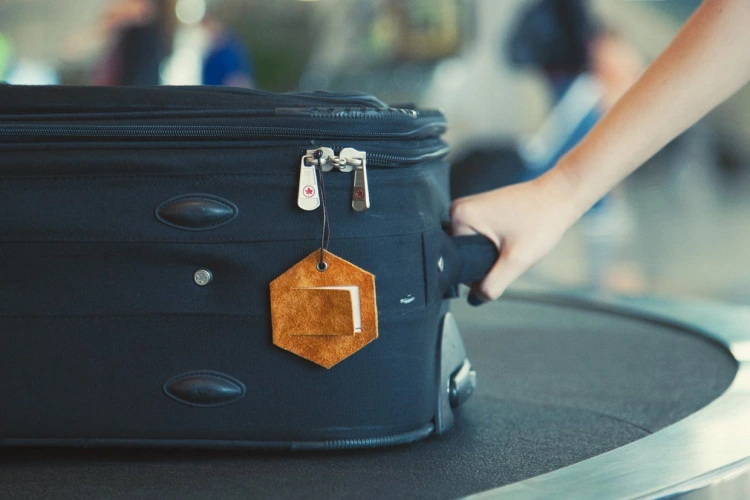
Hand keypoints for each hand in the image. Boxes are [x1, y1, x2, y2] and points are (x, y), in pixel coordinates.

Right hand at [450, 170, 583, 301]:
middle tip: (510, 251)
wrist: (560, 196)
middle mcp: (458, 210)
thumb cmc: (541, 220)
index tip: (502, 262)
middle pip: (464, 255)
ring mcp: (469, 208)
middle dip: (486, 262)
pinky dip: (494, 244)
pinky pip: (479, 238)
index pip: (458, 261)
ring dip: (491, 253)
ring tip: (513, 241)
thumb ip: (491, 285)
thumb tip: (475, 299)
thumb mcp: (515, 260)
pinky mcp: (480, 210)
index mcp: (459, 217)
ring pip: (472, 248)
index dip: (478, 272)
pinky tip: (511, 237)